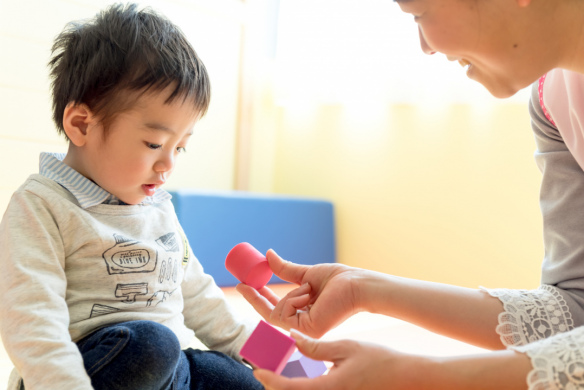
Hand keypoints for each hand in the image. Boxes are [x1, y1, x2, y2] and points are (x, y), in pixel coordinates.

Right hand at [236, 249, 366, 336]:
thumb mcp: (306, 274)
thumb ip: (286, 270)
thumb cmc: (338, 279)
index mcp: (304, 312)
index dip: (258, 297)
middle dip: (256, 299)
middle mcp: (303, 323)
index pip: (276, 307)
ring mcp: (305, 330)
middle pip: (270, 314)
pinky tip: (308, 293)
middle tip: (241, 284)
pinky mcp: (307, 330)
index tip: (244, 284)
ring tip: (308, 288)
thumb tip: (268, 255)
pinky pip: (285, 313)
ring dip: (288, 295)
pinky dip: (293, 299)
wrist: (356, 283)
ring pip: (277, 312)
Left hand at [253, 330, 421, 389]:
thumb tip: (292, 337)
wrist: (406, 378)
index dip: (270, 379)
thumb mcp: (345, 347)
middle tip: (264, 371)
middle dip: (275, 386)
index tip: (257, 370)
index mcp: (329, 387)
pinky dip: (303, 388)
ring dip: (288, 388)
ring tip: (278, 373)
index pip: (289, 388)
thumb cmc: (379, 361)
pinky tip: (300, 378)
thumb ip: (316, 346)